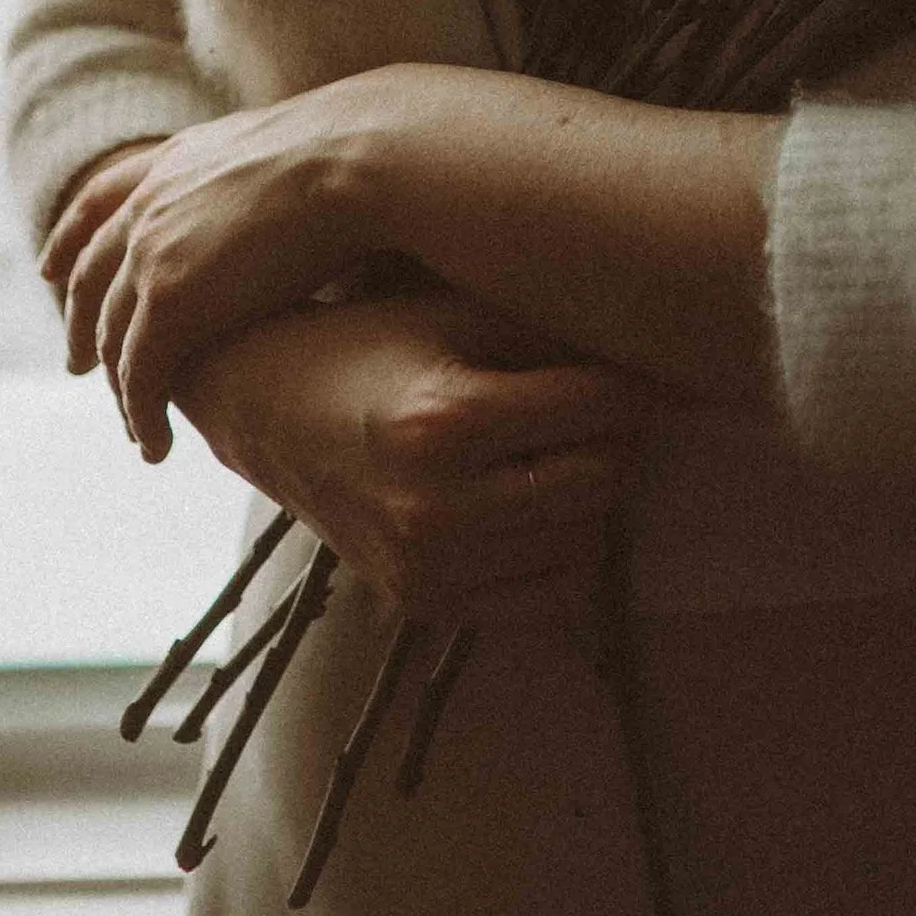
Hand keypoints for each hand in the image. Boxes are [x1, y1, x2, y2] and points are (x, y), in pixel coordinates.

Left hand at [41, 88, 389, 457]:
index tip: (49, 266)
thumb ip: (267, 179)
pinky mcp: (169, 307)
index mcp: (177, 160)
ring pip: (113, 338)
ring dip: (118, 387)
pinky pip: (141, 377)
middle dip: (78, 323)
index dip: (70, 236)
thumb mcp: (288, 151)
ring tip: (133, 423)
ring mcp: (152, 256)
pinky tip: (155, 444)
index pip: (100, 199)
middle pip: (91, 276)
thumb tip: (306, 199)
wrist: (356, 157)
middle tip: (75, 361)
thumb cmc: (355, 154)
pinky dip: (142, 415)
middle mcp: (151, 205)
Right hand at [171, 292, 657, 616]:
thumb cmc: (364, 339)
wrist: (257, 406)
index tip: (655, 364)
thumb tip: (657, 338)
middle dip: (620, 437)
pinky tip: (534, 502)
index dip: (642, 382)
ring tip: (561, 448)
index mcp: (447, 420)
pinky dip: (561, 551)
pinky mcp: (422, 605)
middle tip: (604, 404)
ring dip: (591, 495)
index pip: (602, 407)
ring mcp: (427, 568)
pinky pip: (547, 598)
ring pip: (586, 541)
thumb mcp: (450, 311)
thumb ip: (547, 329)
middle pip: (604, 479)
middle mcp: (436, 507)